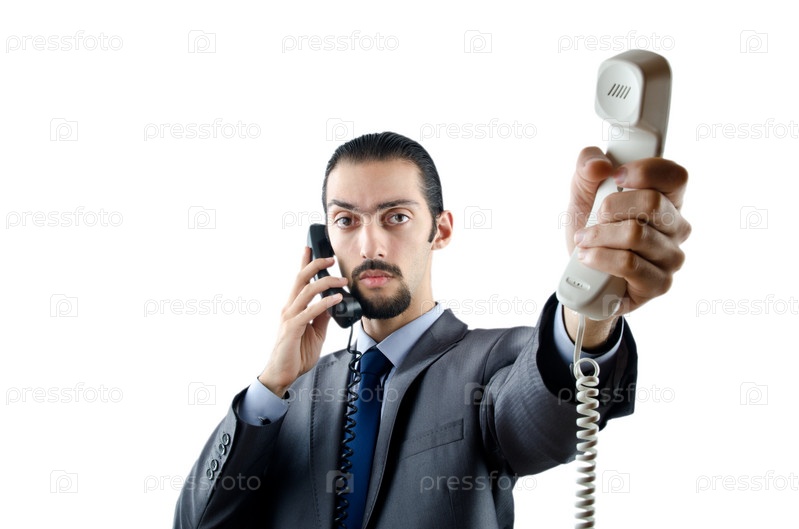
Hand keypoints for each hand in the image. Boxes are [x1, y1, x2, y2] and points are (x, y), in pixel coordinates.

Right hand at [258, 247, 348, 396]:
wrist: (283, 374)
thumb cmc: (296, 353)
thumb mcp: (315, 332)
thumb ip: (321, 317)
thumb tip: (332, 304)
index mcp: (293, 307)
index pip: (298, 280)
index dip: (304, 263)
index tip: (309, 248)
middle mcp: (289, 308)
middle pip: (300, 279)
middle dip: (315, 265)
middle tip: (331, 258)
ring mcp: (289, 317)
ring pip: (306, 291)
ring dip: (326, 283)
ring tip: (342, 280)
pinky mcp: (292, 328)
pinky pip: (310, 311)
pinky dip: (324, 303)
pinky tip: (336, 299)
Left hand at [562, 147, 690, 344]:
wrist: (580, 276)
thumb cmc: (590, 229)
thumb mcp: (582, 192)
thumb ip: (587, 165)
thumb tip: (600, 164)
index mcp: (668, 199)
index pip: (675, 176)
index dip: (645, 171)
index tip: (616, 177)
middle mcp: (677, 227)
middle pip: (652, 203)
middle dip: (610, 208)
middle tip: (595, 218)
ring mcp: (671, 257)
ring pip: (635, 234)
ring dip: (599, 235)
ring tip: (585, 240)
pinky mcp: (659, 284)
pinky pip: (629, 264)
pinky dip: (600, 258)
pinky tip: (588, 257)